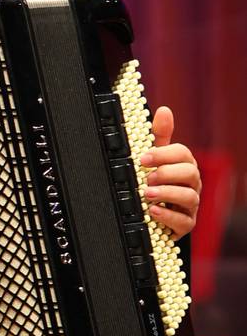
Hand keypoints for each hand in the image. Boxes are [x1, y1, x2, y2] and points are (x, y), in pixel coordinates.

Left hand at [140, 106, 201, 239]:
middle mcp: (191, 184)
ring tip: (147, 194)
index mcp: (185, 165)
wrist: (153, 213)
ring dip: (167, 194)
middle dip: (167, 174)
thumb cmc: (157, 182)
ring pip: (189, 197)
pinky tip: (153, 211)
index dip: (163, 154)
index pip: (183, 154)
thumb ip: (159, 136)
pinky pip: (184, 221)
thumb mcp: (155, 158)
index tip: (143, 158)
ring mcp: (190, 205)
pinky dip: (168, 216)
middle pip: (190, 173)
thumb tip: (164, 110)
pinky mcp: (185, 224)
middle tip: (146, 177)